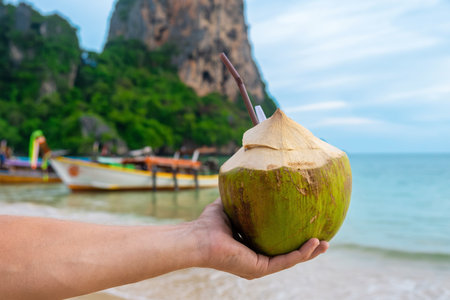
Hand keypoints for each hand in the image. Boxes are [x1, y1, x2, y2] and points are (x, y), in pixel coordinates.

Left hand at [192, 198, 328, 278]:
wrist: (197, 237)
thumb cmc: (209, 223)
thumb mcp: (232, 205)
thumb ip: (244, 194)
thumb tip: (253, 175)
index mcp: (253, 246)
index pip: (279, 243)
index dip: (295, 237)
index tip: (309, 226)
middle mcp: (258, 258)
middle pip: (289, 254)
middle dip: (308, 249)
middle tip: (324, 239)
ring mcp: (259, 265)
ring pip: (291, 260)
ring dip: (309, 253)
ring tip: (326, 243)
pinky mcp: (259, 269)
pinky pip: (285, 261)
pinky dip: (300, 253)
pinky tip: (313, 243)